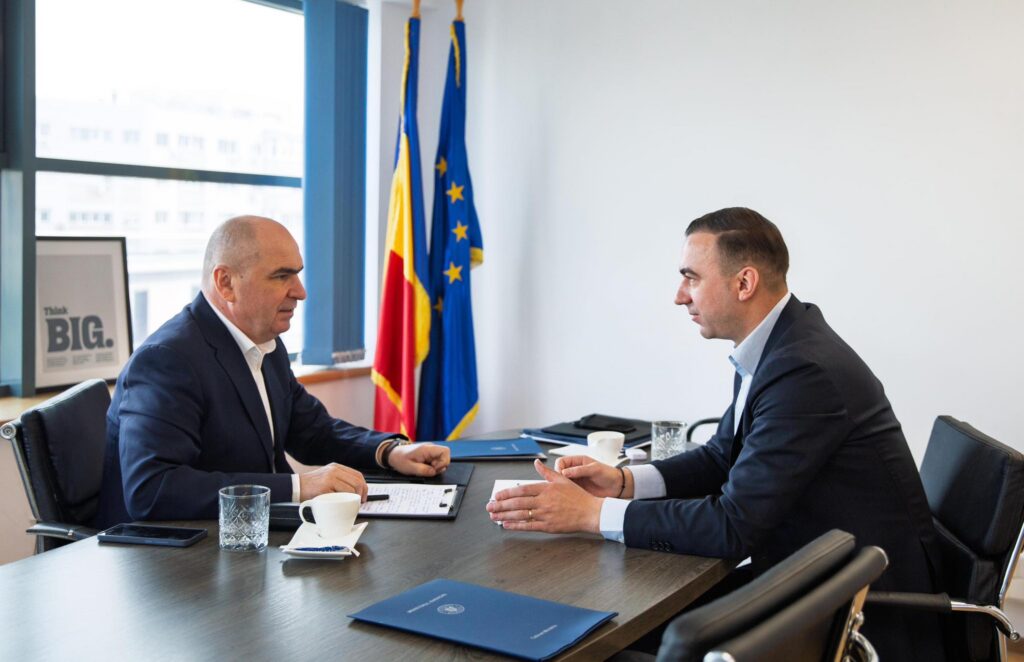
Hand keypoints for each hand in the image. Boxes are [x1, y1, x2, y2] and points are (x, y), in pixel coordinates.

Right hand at [299, 462, 367, 500]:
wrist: (296, 486)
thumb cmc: (312, 485)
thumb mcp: (328, 477)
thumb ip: (340, 480)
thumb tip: (356, 490)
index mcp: (336, 467)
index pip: (357, 475)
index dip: (364, 486)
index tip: (364, 495)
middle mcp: (334, 470)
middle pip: (357, 482)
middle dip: (362, 494)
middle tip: (360, 502)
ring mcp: (330, 478)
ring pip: (351, 489)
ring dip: (354, 499)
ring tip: (351, 504)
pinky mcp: (325, 488)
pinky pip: (340, 496)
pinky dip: (343, 502)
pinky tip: (342, 504)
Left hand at [388, 442, 450, 476]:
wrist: (394, 454)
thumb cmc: (400, 459)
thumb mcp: (410, 468)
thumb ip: (423, 470)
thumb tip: (434, 472)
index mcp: (427, 449)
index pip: (445, 451)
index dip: (443, 462)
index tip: (434, 468)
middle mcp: (430, 448)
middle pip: (445, 456)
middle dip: (439, 466)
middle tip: (429, 470)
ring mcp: (430, 451)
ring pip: (441, 460)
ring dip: (435, 467)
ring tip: (424, 468)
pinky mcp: (429, 455)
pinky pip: (436, 461)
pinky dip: (432, 466)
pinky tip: (424, 467)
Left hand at [485, 459, 602, 533]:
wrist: (591, 512)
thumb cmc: (578, 497)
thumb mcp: (562, 479)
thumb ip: (547, 472)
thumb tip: (536, 463)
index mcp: (546, 489)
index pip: (522, 490)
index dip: (507, 493)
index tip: (497, 495)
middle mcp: (543, 501)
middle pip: (517, 502)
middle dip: (501, 505)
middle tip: (489, 507)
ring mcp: (545, 514)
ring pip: (520, 514)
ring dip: (505, 515)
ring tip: (494, 516)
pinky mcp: (548, 526)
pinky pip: (528, 526)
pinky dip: (516, 526)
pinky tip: (507, 525)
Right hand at [555, 455, 632, 498]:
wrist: (617, 486)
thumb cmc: (608, 474)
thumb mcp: (594, 469)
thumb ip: (579, 470)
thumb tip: (565, 472)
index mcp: (578, 461)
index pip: (561, 462)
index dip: (559, 468)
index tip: (561, 475)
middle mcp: (575, 471)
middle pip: (559, 472)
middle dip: (558, 478)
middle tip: (561, 484)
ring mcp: (576, 481)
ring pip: (561, 482)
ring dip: (561, 486)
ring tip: (564, 491)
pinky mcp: (577, 490)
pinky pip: (567, 491)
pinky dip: (565, 493)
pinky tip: (568, 496)